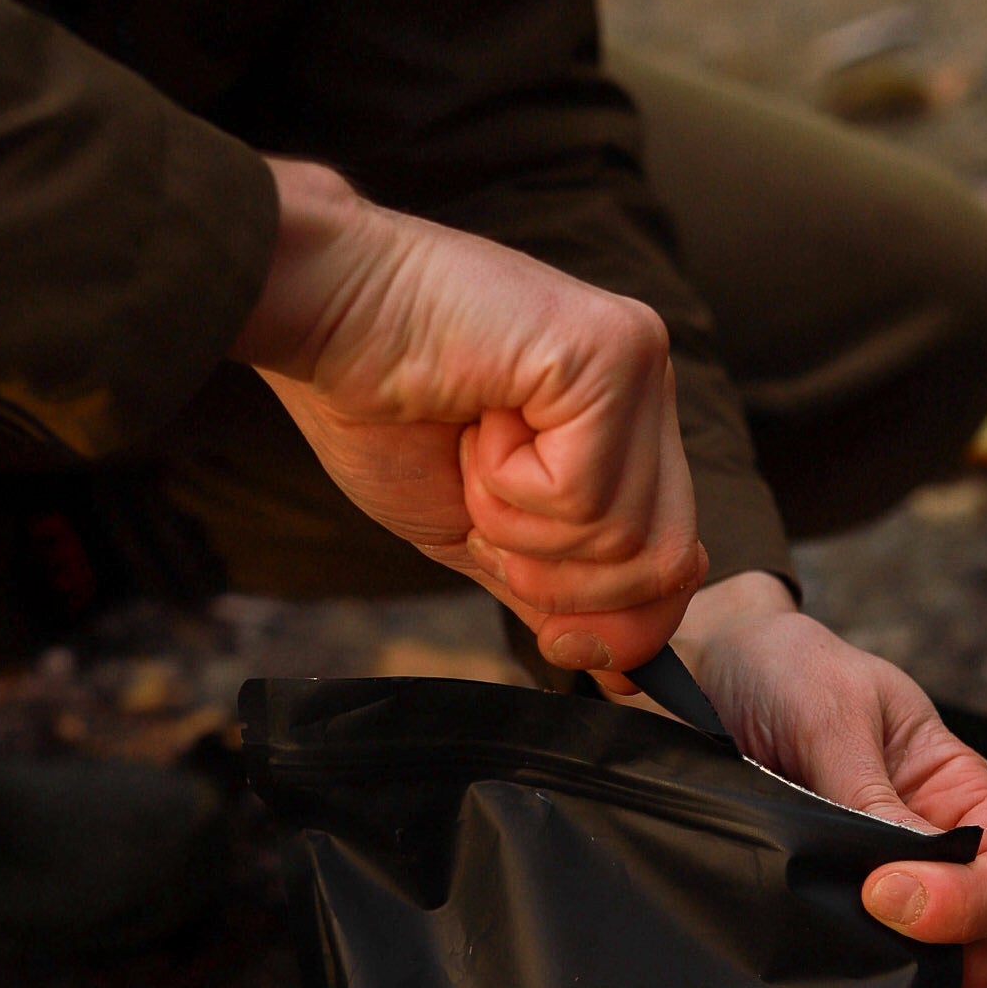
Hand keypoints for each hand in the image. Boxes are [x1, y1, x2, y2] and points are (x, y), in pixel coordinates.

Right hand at [232, 159, 705, 672]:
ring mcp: (638, 363)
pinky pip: (584, 495)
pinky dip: (507, 486)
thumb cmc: (378, 408)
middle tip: (484, 512)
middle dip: (558, 581)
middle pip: (663, 561)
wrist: (313, 316)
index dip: (616, 620)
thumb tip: (626, 671)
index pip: (673, 561)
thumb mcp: (481, 534)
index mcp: (624, 425)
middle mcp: (648, 387)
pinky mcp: (611, 353)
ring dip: (515, 523)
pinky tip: (476, 420)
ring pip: (622, 537)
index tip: (553, 634)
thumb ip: (557, 592)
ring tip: (471, 448)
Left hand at [670, 574, 986, 987]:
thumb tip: (908, 875)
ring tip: (836, 951)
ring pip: (918, 954)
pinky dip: (837, 962)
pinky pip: (848, 950)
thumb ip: (868, 794)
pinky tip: (805, 952)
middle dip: (939, 945)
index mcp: (955, 789)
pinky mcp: (822, 900)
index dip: (970, 898)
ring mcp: (876, 876)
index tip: (884, 892)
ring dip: (889, 964)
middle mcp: (928, 841)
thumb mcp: (833, 712)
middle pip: (980, 928)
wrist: (711, 670)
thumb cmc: (787, 671)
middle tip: (863, 925)